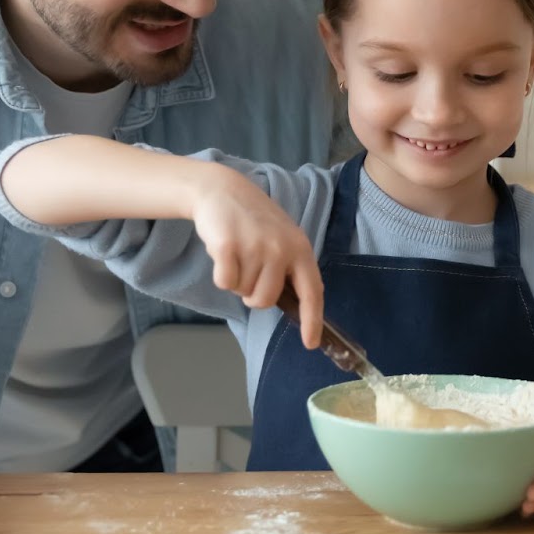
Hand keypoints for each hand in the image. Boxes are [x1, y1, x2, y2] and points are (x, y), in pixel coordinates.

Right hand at [186, 165, 323, 347]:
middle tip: (249, 267)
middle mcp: (281, 249)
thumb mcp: (283, 239)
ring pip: (243, 293)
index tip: (311, 343)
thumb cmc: (254, 220)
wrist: (223, 190)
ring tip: (238, 253)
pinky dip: (220, 274)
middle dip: (253, 294)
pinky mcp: (228, 246)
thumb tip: (295, 307)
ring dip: (237, 280)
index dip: (313, 320)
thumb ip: (289, 268)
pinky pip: (224, 283)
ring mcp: (255, 247)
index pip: (312, 292)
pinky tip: (223, 252)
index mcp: (300, 249)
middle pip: (265, 300)